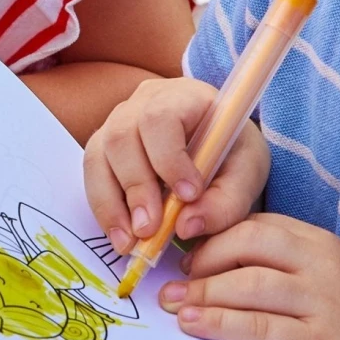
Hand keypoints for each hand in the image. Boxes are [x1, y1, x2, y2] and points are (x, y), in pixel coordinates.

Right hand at [83, 77, 269, 255]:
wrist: (219, 148)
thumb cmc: (232, 154)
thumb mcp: (247, 174)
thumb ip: (225, 201)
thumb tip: (186, 227)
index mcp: (184, 96)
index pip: (161, 117)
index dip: (168, 157)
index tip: (188, 195)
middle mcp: (143, 102)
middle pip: (122, 135)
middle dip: (136, 187)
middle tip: (150, 230)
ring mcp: (118, 122)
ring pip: (99, 155)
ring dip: (111, 203)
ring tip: (130, 242)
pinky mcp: (105, 146)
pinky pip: (93, 173)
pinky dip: (104, 207)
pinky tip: (121, 236)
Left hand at [158, 213, 339, 339]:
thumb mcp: (330, 281)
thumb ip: (287, 267)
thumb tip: (220, 266)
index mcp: (323, 244)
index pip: (258, 225)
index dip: (216, 237)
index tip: (189, 256)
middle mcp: (323, 265)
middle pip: (248, 243)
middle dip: (203, 258)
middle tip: (176, 280)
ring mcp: (322, 304)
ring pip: (247, 285)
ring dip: (201, 293)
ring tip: (173, 303)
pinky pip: (257, 328)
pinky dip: (218, 323)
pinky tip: (194, 324)